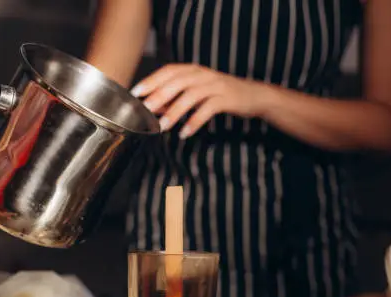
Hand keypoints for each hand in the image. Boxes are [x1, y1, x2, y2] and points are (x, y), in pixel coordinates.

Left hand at [131, 64, 263, 137]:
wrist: (254, 95)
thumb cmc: (222, 94)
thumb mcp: (198, 91)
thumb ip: (177, 98)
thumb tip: (156, 108)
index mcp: (193, 70)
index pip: (168, 71)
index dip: (151, 80)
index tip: (136, 92)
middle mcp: (203, 74)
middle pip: (177, 82)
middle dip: (159, 96)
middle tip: (145, 110)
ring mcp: (216, 85)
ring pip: (191, 96)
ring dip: (175, 112)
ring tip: (163, 126)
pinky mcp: (226, 98)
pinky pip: (207, 109)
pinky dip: (194, 121)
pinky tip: (185, 133)